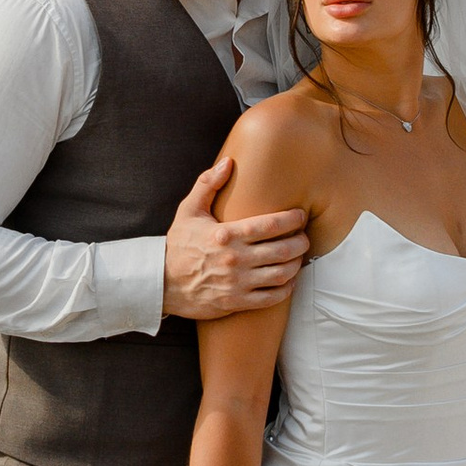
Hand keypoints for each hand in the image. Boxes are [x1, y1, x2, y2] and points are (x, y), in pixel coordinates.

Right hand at [163, 153, 309, 322]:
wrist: (161, 283)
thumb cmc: (178, 245)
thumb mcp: (188, 211)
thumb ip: (208, 184)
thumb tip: (228, 162)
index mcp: (226, 235)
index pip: (270, 225)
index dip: (292, 220)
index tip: (301, 216)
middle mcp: (235, 260)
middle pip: (282, 250)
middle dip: (301, 242)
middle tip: (304, 237)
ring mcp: (237, 283)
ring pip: (281, 275)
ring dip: (296, 265)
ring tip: (298, 257)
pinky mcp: (236, 302)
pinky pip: (271, 298)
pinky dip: (286, 289)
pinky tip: (288, 280)